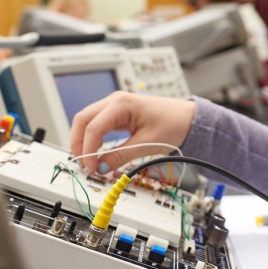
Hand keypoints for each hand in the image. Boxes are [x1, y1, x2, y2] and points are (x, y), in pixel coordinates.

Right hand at [69, 91, 195, 173]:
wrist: (189, 118)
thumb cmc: (174, 124)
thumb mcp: (146, 144)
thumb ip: (120, 156)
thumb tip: (101, 167)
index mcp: (121, 103)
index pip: (93, 127)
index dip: (88, 150)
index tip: (92, 167)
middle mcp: (115, 101)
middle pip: (82, 120)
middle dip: (78, 143)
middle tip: (83, 164)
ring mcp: (115, 106)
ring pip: (87, 121)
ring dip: (84, 140)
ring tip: (89, 160)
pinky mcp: (118, 114)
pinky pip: (97, 124)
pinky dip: (92, 138)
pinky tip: (95, 152)